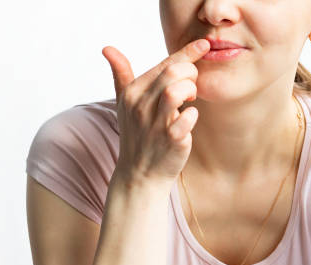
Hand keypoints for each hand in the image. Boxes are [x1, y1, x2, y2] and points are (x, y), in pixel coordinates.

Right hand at [102, 39, 210, 187]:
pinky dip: (193, 114)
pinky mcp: (171, 140)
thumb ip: (120, 74)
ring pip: (177, 91)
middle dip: (190, 72)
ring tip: (190, 99)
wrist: (139, 174)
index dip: (187, 53)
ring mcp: (156, 124)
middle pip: (172, 72)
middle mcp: (141, 106)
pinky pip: (187, 118)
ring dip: (191, 90)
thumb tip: (107, 48)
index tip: (203, 45)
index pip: (163, 64)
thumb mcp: (124, 103)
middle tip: (192, 85)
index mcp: (132, 93)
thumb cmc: (136, 134)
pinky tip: (188, 117)